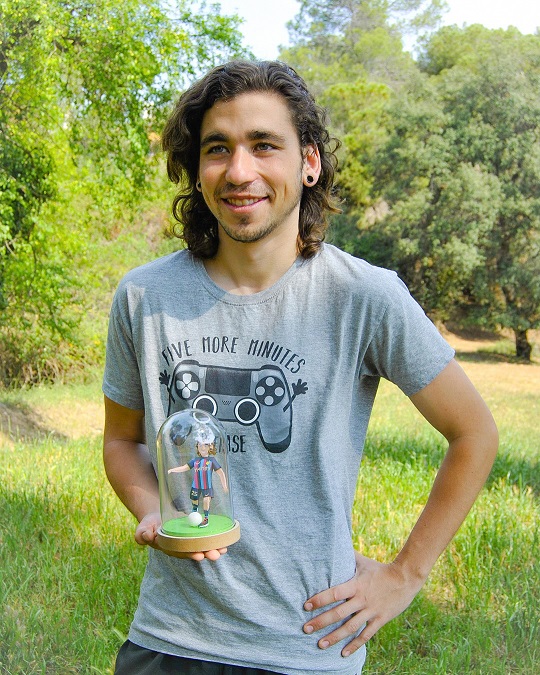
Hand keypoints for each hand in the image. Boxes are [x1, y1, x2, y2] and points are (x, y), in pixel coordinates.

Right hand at [134, 512, 226, 560]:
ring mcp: (189, 542)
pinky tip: (224, 540)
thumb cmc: (149, 524)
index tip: (198, 555)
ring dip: (213, 548)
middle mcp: (181, 548)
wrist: (157, 516)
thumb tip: (149, 537)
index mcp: (169, 549)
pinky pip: (206, 538)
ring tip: (223, 549)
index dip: (190, 554)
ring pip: (203, 547)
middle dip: (205, 553)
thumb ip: (143, 534)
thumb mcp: (143, 528)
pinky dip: (215, 539)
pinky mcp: (195, 535)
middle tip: (215, 554)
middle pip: (195, 552)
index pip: (181, 554)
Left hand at [303, 551, 424, 656]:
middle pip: (339, 613)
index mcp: (356, 585)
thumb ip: (348, 556)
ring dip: (335, 637)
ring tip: (320, 644)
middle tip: (306, 629)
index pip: (334, 593)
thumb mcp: (363, 562)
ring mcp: (371, 611)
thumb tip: (334, 544)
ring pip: (350, 627)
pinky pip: (365, 635)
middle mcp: (362, 599)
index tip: (306, 606)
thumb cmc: (380, 569)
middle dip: (321, 622)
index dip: (320, 600)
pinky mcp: (379, 620)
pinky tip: (343, 653)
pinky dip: (355, 645)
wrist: (405, 579)